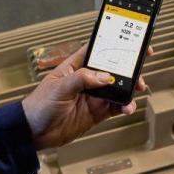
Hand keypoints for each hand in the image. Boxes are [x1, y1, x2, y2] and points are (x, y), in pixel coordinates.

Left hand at [21, 44, 151, 148]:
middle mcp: (87, 80)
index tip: (130, 41)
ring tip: (137, 88)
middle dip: (129, 67)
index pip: (97, 50)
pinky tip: (127, 107)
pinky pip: (115, 106)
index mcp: (76, 67)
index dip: (113, 44)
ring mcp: (93, 96)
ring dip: (130, 87)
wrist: (34, 133)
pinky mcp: (96, 112)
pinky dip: (124, 106)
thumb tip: (104, 76)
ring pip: (118, 87)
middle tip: (140, 66)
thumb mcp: (59, 87)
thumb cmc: (39, 105)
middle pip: (113, 69)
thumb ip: (82, 79)